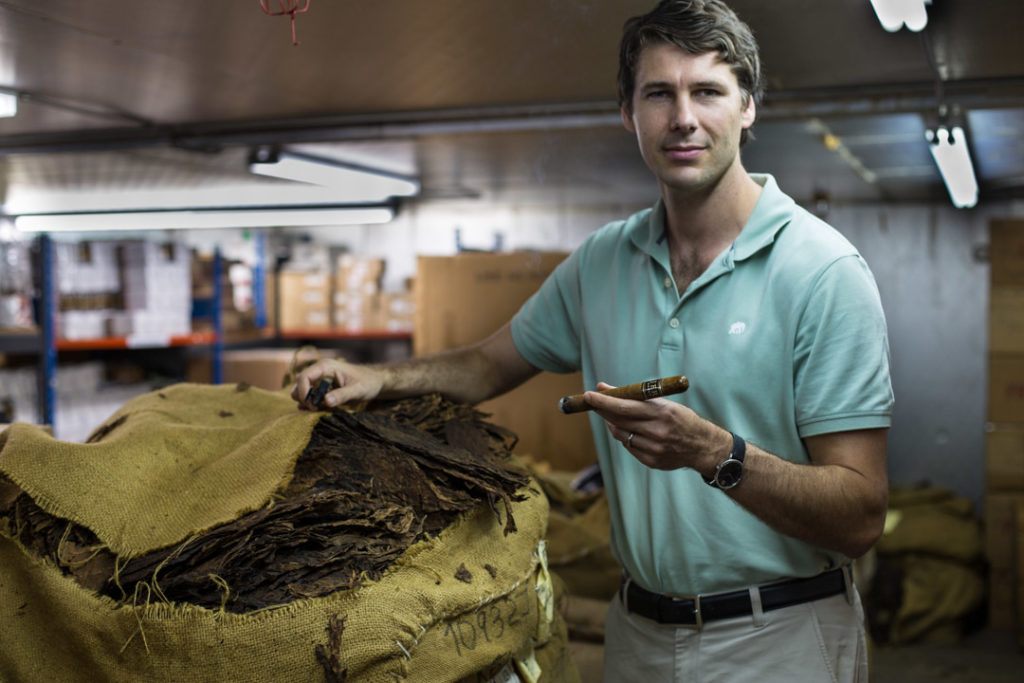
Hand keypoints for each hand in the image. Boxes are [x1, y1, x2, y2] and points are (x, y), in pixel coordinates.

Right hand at [290, 359, 385, 409]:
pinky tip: (320, 408)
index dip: (303, 392)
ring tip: (319, 409)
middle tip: (316, 408)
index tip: (312, 406)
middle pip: (299, 383)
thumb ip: (342, 395)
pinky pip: (309, 395)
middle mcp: (320, 371)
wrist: (374, 381)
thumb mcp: (358, 390)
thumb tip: (326, 401)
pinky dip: (310, 403)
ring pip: (301, 389)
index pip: (304, 377)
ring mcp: (320, 379)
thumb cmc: (368, 382)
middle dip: (303, 397)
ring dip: (305, 401)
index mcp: (326, 367)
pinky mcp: (321, 387)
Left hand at [585, 381, 729, 472]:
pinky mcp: (652, 461)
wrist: (702, 446)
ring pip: (621, 435)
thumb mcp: (666, 404)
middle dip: (603, 410)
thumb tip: (606, 389)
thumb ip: (638, 398)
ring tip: (611, 416)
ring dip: (612, 424)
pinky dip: (624, 437)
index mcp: (661, 413)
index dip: (604, 401)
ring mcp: (654, 448)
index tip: (590, 394)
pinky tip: (626, 430)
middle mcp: (657, 431)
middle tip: (593, 402)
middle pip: (619, 420)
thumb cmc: (682, 419)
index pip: (624, 406)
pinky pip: (629, 447)